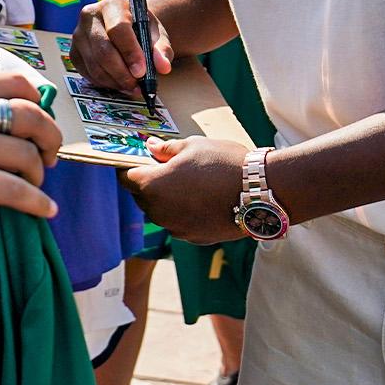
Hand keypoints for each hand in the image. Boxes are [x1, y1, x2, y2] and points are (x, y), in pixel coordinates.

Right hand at [0, 72, 61, 221]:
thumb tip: (7, 124)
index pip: (18, 82)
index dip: (39, 102)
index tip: (39, 122)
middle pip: (32, 117)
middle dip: (50, 138)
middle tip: (49, 156)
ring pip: (27, 155)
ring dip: (39, 173)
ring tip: (35, 184)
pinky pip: (15, 191)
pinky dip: (37, 202)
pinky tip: (45, 210)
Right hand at [70, 0, 173, 93]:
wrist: (124, 27)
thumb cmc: (140, 28)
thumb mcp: (155, 33)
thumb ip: (162, 49)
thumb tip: (163, 66)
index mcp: (112, 5)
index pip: (118, 29)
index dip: (130, 52)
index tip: (141, 72)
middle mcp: (90, 17)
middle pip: (103, 50)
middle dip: (122, 73)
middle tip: (138, 86)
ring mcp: (78, 35)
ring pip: (95, 65)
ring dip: (115, 81)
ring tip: (132, 87)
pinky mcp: (74, 52)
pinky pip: (88, 73)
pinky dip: (105, 83)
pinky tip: (119, 83)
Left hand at [119, 135, 249, 242]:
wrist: (258, 193)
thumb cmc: (223, 162)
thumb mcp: (192, 146)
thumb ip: (166, 149)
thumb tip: (150, 146)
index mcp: (152, 185)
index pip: (126, 178)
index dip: (131, 167)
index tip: (140, 161)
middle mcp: (158, 211)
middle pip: (141, 197)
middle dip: (148, 183)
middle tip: (165, 168)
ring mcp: (175, 227)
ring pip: (159, 212)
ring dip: (164, 199)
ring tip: (187, 184)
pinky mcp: (192, 238)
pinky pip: (177, 223)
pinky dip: (181, 213)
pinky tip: (200, 200)